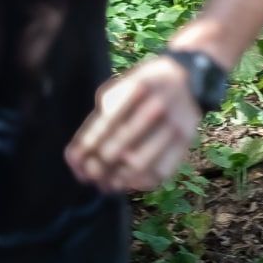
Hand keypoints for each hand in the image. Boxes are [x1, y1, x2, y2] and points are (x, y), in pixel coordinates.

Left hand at [66, 55, 203, 192]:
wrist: (188, 77)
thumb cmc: (144, 86)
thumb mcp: (119, 86)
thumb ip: (101, 116)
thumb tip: (79, 156)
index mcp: (137, 87)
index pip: (106, 124)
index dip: (87, 146)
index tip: (74, 163)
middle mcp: (157, 105)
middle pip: (120, 146)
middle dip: (99, 166)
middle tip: (88, 176)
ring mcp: (174, 124)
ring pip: (139, 164)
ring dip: (117, 179)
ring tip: (105, 184)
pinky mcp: (186, 140)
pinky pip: (160, 172)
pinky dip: (140, 182)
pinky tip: (127, 182)